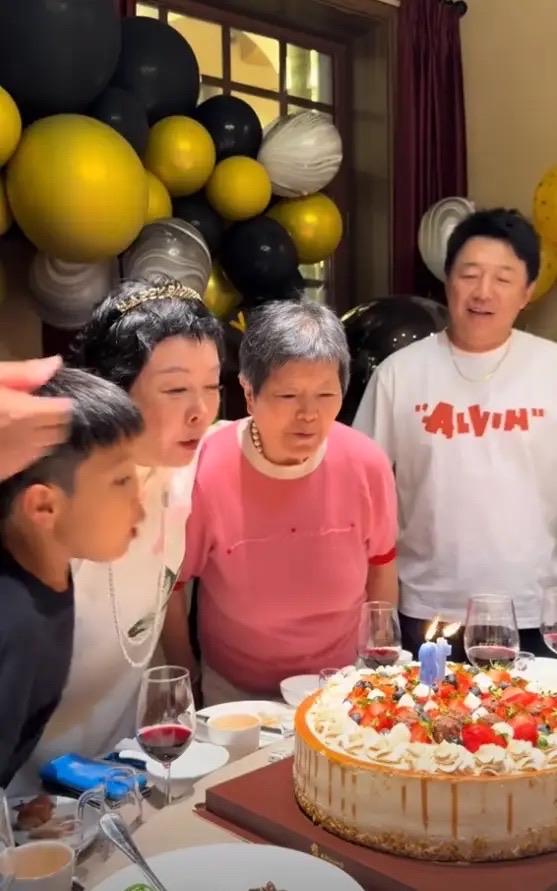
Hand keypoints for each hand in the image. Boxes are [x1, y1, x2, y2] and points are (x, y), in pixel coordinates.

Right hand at [0, 356, 71, 480]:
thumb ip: (23, 373)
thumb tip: (56, 364)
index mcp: (23, 413)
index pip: (64, 411)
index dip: (63, 403)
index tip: (56, 398)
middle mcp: (25, 439)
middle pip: (61, 431)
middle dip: (57, 420)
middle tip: (43, 409)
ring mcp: (16, 459)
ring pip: (48, 447)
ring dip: (46, 436)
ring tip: (30, 424)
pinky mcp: (6, 473)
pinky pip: (30, 461)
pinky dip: (31, 450)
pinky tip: (16, 440)